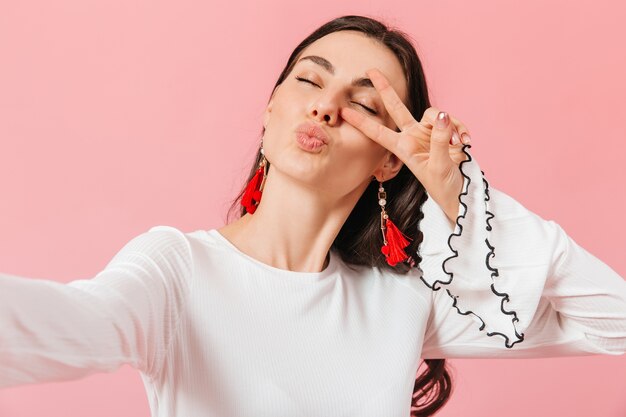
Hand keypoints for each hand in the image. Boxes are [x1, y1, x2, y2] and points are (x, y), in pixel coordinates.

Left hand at [340, 68, 471, 222]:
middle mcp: (412, 136)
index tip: (343, 112)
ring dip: (450, 126)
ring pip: (435, 113)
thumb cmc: (443, 186)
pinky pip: (451, 120)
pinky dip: (460, 129)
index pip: (378, 131)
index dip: (361, 122)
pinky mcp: (446, 131)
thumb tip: (442, 116)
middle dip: (385, 88)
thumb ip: (440, 140)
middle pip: (397, 107)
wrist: (460, 193)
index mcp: (403, 148)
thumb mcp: (439, 166)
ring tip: (459, 145)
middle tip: (370, 71)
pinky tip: (466, 142)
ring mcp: (429, 132)